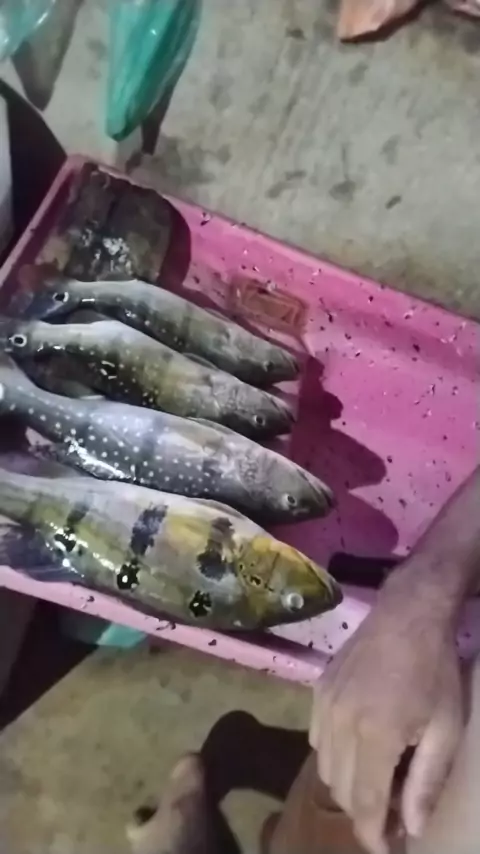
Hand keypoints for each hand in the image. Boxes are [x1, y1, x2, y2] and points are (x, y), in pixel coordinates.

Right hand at [309, 587, 463, 853]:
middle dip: (364, 811)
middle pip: (340, 790)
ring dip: (347, 783)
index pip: (363, 803)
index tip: (388, 847)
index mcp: (374, 735)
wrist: (407, 613)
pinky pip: (315, 738)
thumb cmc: (434, 670)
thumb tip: (410, 827)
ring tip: (378, 777)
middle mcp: (339, 723)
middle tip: (394, 809)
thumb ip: (425, 780)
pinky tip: (359, 745)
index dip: (373, 834)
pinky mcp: (317, 690)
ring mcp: (323, 704)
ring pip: (323, 766)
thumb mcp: (445, 728)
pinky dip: (334, 755)